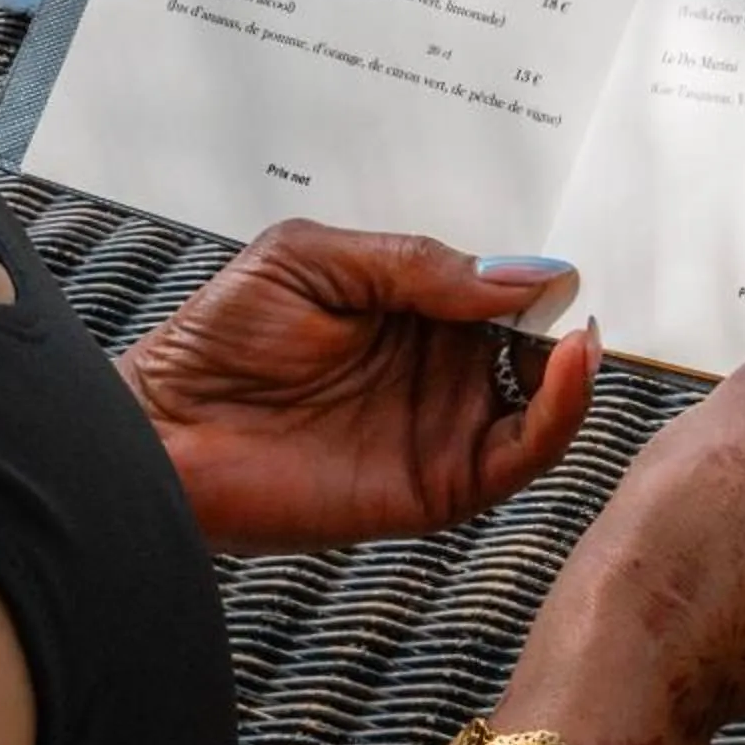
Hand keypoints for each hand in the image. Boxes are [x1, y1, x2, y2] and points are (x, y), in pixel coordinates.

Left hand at [122, 220, 600, 553]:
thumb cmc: (219, 339)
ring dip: (574, 371)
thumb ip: (416, 265)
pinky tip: (562, 370)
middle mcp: (436, 369)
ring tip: (580, 338)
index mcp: (411, 309)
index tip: (559, 267)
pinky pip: (519, 457)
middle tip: (580, 303)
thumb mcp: (315, 259)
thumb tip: (519, 273)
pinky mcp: (439, 485)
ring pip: (541, 405)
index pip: (498, 292)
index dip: (532, 280)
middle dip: (564, 324)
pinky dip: (557, 417)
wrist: (164, 431)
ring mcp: (442, 428)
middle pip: (532, 348)